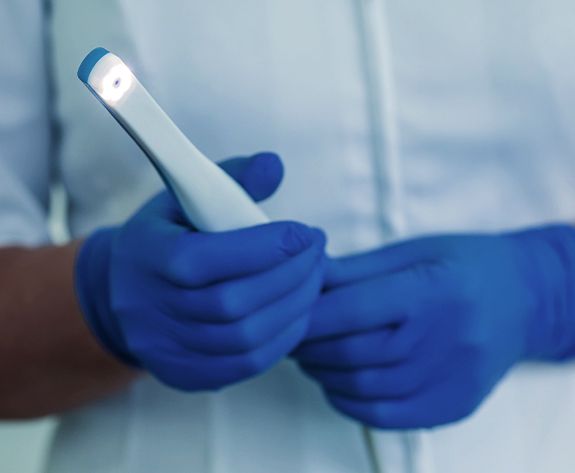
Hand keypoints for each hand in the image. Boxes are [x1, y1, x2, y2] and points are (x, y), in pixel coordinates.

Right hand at [75, 152, 326, 390]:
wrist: (124, 292)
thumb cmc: (168, 236)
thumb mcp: (186, 197)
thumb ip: (232, 178)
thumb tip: (275, 165)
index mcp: (146, 256)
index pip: (206, 259)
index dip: (264, 247)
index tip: (305, 232)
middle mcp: (149, 309)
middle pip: (232, 303)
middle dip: (290, 275)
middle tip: (317, 252)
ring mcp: (166, 349)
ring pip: (246, 338)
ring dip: (294, 307)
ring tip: (314, 277)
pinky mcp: (185, 374)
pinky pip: (246, 364)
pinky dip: (283, 337)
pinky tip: (297, 310)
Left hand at [294, 226, 574, 428]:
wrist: (523, 299)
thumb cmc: (463, 265)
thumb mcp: (412, 251)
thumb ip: (356, 270)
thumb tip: (304, 278)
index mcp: (433, 290)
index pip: (352, 310)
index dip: (309, 314)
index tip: (286, 311)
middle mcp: (445, 339)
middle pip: (352, 352)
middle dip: (308, 345)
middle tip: (290, 334)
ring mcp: (451, 379)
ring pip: (363, 388)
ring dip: (323, 374)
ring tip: (310, 355)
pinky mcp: (453, 405)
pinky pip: (386, 416)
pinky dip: (349, 402)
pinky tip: (337, 383)